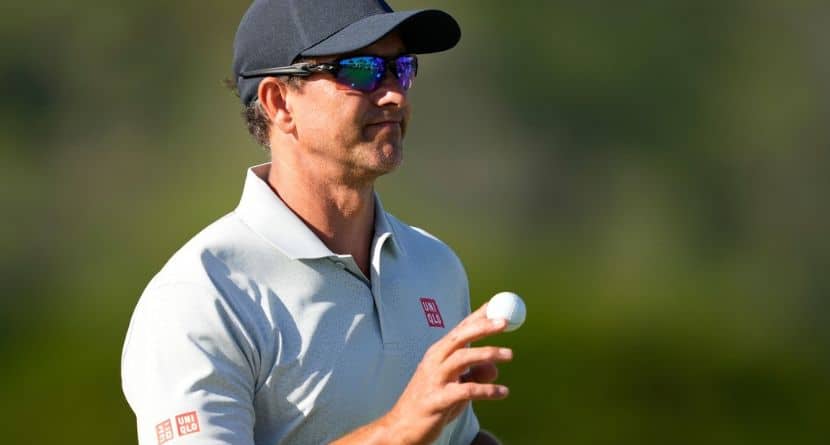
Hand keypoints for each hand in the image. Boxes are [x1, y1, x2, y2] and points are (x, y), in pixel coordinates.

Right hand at [382, 303, 512, 444]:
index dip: (479, 316)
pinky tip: (502, 392)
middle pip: (460, 337)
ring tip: (510, 354)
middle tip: (505, 322)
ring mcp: (434, 379)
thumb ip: (475, 374)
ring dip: (487, 354)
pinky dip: (486, 390)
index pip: (461, 329)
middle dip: (483, 327)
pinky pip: (466, 391)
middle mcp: (435, 361)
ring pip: (462, 358)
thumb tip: (495, 367)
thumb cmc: (431, 404)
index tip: (498, 305)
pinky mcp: (437, 400)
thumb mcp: (456, 386)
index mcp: (438, 354)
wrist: (402, 428)